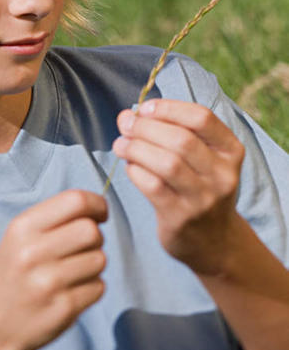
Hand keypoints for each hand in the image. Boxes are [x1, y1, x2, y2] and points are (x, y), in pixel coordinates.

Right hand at [0, 190, 106, 349]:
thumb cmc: (10, 277)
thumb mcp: (16, 240)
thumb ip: (52, 220)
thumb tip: (97, 208)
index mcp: (21, 228)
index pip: (75, 201)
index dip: (97, 204)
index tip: (99, 214)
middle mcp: (33, 253)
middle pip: (91, 231)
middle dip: (95, 238)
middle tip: (83, 247)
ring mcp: (48, 283)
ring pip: (99, 259)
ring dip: (93, 264)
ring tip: (72, 273)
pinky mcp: (64, 308)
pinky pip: (99, 287)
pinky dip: (92, 288)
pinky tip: (71, 292)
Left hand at [113, 99, 244, 275]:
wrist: (213, 241)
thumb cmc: (199, 187)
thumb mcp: (203, 158)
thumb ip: (171, 132)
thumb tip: (128, 115)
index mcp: (230, 151)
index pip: (202, 118)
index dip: (169, 108)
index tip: (144, 108)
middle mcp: (222, 174)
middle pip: (181, 140)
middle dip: (146, 127)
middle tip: (125, 124)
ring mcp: (204, 198)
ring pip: (167, 163)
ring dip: (136, 148)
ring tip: (120, 144)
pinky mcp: (181, 217)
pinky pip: (153, 187)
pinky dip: (136, 171)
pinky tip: (129, 167)